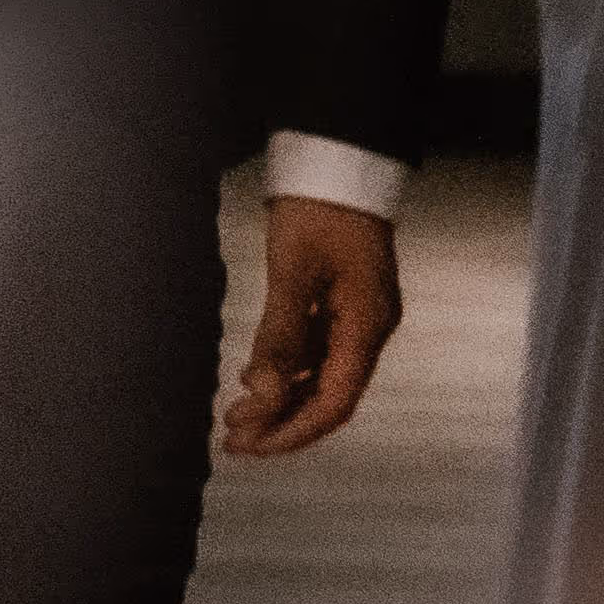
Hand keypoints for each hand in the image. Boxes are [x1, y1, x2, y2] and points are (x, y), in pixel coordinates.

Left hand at [221, 192, 398, 457]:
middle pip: (329, 395)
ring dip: (281, 398)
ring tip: (236, 415)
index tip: (250, 447)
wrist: (340, 156)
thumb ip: (280, 335)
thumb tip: (261, 396)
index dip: (292, 431)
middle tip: (232, 439)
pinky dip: (288, 369)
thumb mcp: (292, 270)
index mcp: (366, 327)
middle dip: (282, 422)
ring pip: (321, 375)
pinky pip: (319, 350)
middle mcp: (370, 329)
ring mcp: (360, 315)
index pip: (333, 402)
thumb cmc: (317, 208)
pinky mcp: (345, 300)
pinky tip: (254, 376)